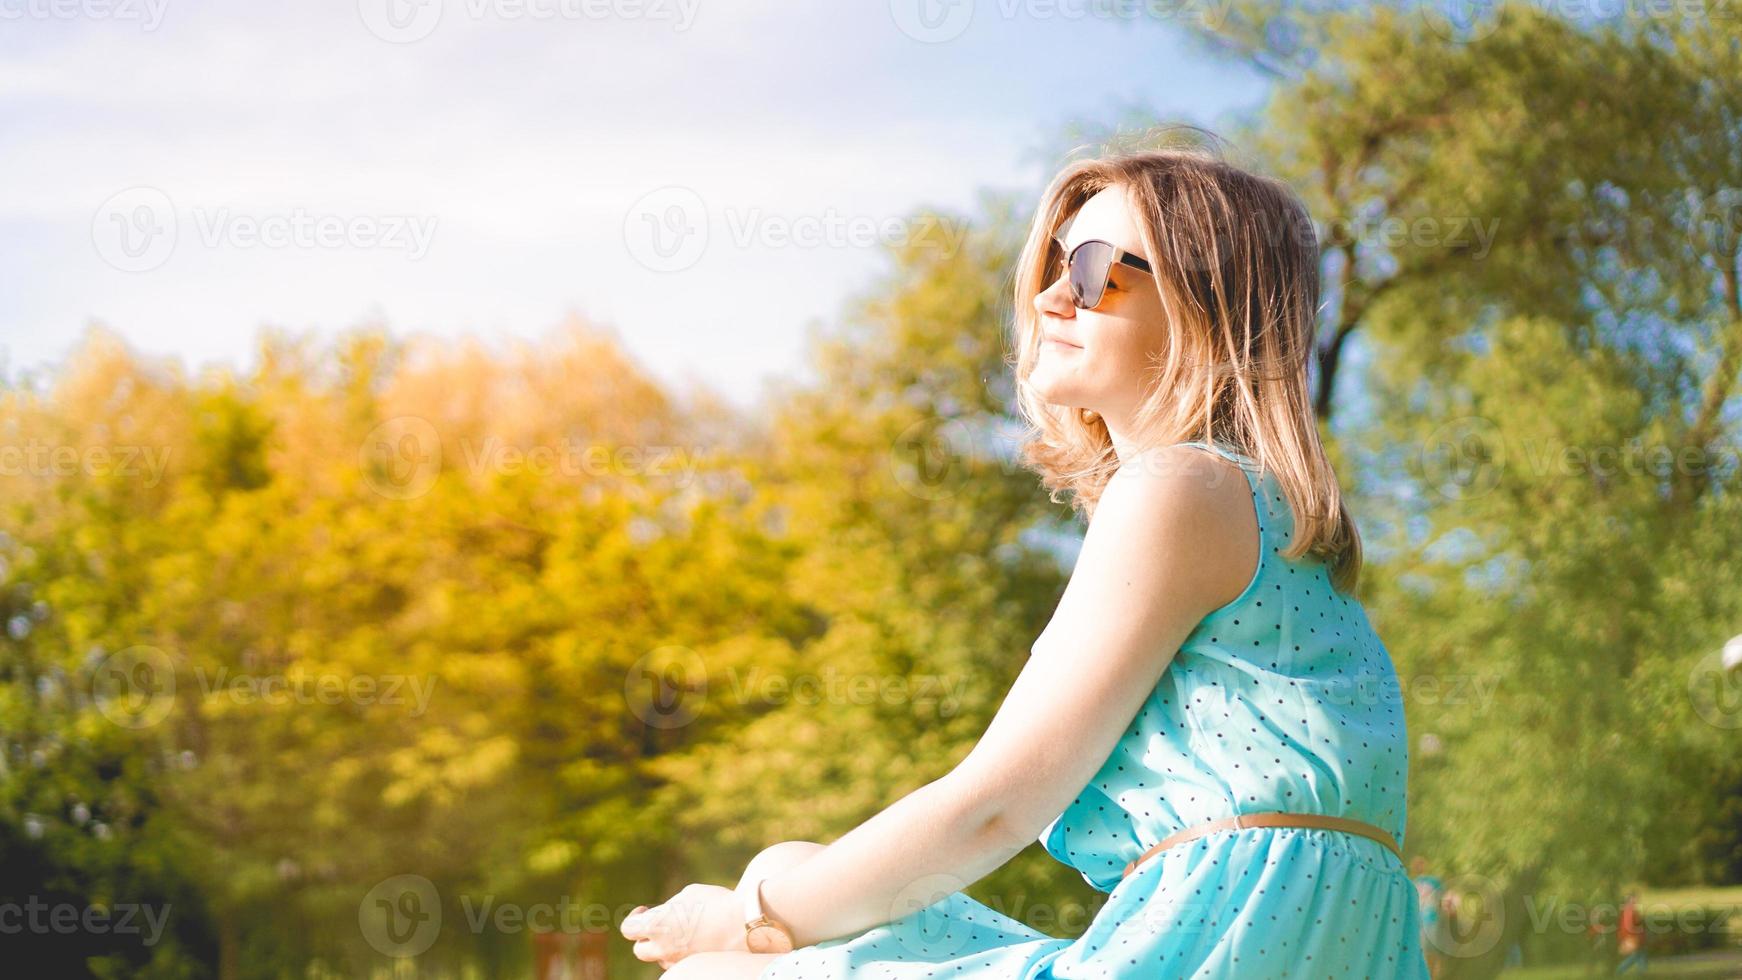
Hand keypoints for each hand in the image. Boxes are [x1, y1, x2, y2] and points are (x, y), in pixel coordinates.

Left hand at [620, 882, 747, 968]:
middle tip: (659, 926)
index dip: (633, 918)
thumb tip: (666, 915)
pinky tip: (697, 941)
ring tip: (683, 932)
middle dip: (645, 938)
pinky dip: (682, 954)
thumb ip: (670, 906)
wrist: (744, 923)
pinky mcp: (694, 968)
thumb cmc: (716, 903)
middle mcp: (663, 948)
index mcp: (656, 926)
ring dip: (665, 947)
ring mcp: (679, 962)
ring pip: (661, 960)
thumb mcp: (688, 894)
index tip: (645, 911)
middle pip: (639, 950)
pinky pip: (680, 963)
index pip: (628, 929)